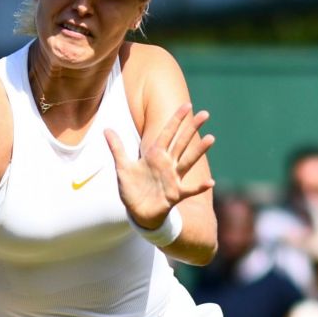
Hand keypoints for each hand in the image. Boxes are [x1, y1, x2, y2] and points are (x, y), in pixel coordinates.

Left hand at [105, 103, 214, 228]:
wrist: (137, 211)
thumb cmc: (132, 188)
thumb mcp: (122, 167)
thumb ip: (116, 147)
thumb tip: (106, 129)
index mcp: (155, 155)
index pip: (167, 133)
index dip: (176, 120)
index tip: (188, 105)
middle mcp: (167, 164)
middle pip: (181, 143)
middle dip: (191, 129)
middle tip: (205, 114)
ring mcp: (173, 178)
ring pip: (187, 161)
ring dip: (199, 151)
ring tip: (211, 138)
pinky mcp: (175, 194)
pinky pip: (189, 189)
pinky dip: (199, 186)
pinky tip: (210, 182)